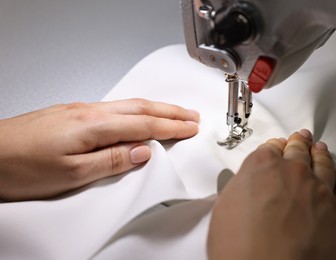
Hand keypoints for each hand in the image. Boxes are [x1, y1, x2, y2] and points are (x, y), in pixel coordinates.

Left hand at [0, 99, 198, 200]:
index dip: (170, 127)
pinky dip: (135, 112)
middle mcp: (88, 112)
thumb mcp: (71, 174)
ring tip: (172, 114)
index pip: (143, 125)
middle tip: (191, 116)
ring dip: (155, 110)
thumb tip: (142, 152)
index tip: (190, 128)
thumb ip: (111, 161)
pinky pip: (114, 109)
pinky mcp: (71, 114)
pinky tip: (137, 116)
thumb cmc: (20, 166)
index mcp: (92, 125)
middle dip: (170, 112)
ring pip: (128, 106)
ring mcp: (79, 110)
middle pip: (140, 108)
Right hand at [208, 129, 335, 259]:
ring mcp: (319, 190)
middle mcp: (293, 171)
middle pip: (299, 151)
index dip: (275, 146)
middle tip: (302, 138)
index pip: (271, 147)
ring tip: (321, 150)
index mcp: (263, 165)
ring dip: (322, 155)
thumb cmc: (238, 243)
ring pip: (324, 164)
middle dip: (300, 144)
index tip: (278, 146)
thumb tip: (250, 184)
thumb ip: (242, 184)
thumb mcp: (225, 204)